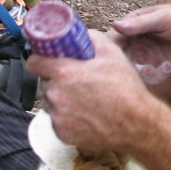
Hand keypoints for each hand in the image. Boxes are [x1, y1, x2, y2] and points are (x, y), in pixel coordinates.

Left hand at [27, 30, 157, 154]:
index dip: (41, 59)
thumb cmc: (125, 88)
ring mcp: (57, 117)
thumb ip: (90, 38)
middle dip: (58, 80)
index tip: (48, 60)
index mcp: (63, 73)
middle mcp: (55, 95)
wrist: (136, 123)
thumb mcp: (112, 52)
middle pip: (46, 83)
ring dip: (63, 99)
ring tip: (86, 99)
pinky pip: (59, 121)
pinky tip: (87, 114)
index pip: (34, 63)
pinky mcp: (62, 134)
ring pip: (52, 103)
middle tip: (78, 81)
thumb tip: (80, 35)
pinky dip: (69, 117)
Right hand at [112, 2, 170, 71]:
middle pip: (121, 53)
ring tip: (145, 70)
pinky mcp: (157, 65)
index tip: (109, 57)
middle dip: (121, 62)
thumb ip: (140, 24)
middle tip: (125, 69)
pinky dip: (148, 75)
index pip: (115, 35)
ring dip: (134, 71)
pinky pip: (146, 74)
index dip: (110, 46)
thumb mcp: (162, 19)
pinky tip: (157, 71)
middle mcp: (138, 38)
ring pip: (131, 65)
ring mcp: (147, 52)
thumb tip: (114, 24)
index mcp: (136, 22)